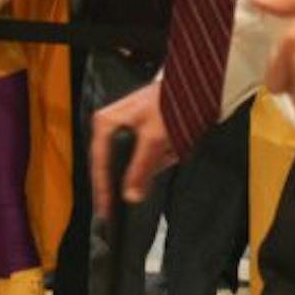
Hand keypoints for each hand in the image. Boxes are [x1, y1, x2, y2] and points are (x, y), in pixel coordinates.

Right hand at [90, 80, 174, 205]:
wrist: (196, 83)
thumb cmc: (168, 102)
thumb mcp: (154, 138)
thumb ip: (141, 168)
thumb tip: (130, 196)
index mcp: (105, 123)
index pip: (99, 164)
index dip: (103, 189)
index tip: (106, 211)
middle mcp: (111, 126)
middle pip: (119, 164)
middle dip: (143, 168)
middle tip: (153, 169)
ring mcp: (127, 129)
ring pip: (138, 161)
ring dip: (158, 158)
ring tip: (170, 146)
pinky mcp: (144, 132)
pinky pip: (151, 154)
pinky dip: (165, 153)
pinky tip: (174, 143)